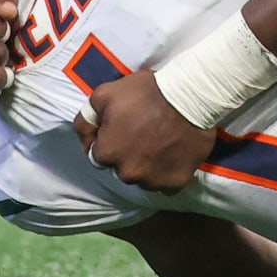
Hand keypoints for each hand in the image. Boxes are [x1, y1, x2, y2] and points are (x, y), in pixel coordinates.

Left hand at [73, 71, 216, 193]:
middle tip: (142, 132)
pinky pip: (166, 183)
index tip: (120, 128)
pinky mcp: (176, 183)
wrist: (190, 98)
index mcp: (108, 153)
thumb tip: (86, 131)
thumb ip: (88, 115)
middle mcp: (127, 173)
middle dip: (127, 153)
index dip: (107, 139)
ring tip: (159, 142)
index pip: (98, 153)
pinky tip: (172, 153)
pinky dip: (166, 172)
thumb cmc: (146, 93)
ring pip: (143, 178)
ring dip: (146, 164)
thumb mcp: (106, 93)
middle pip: (121, 167)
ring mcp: (152, 181)